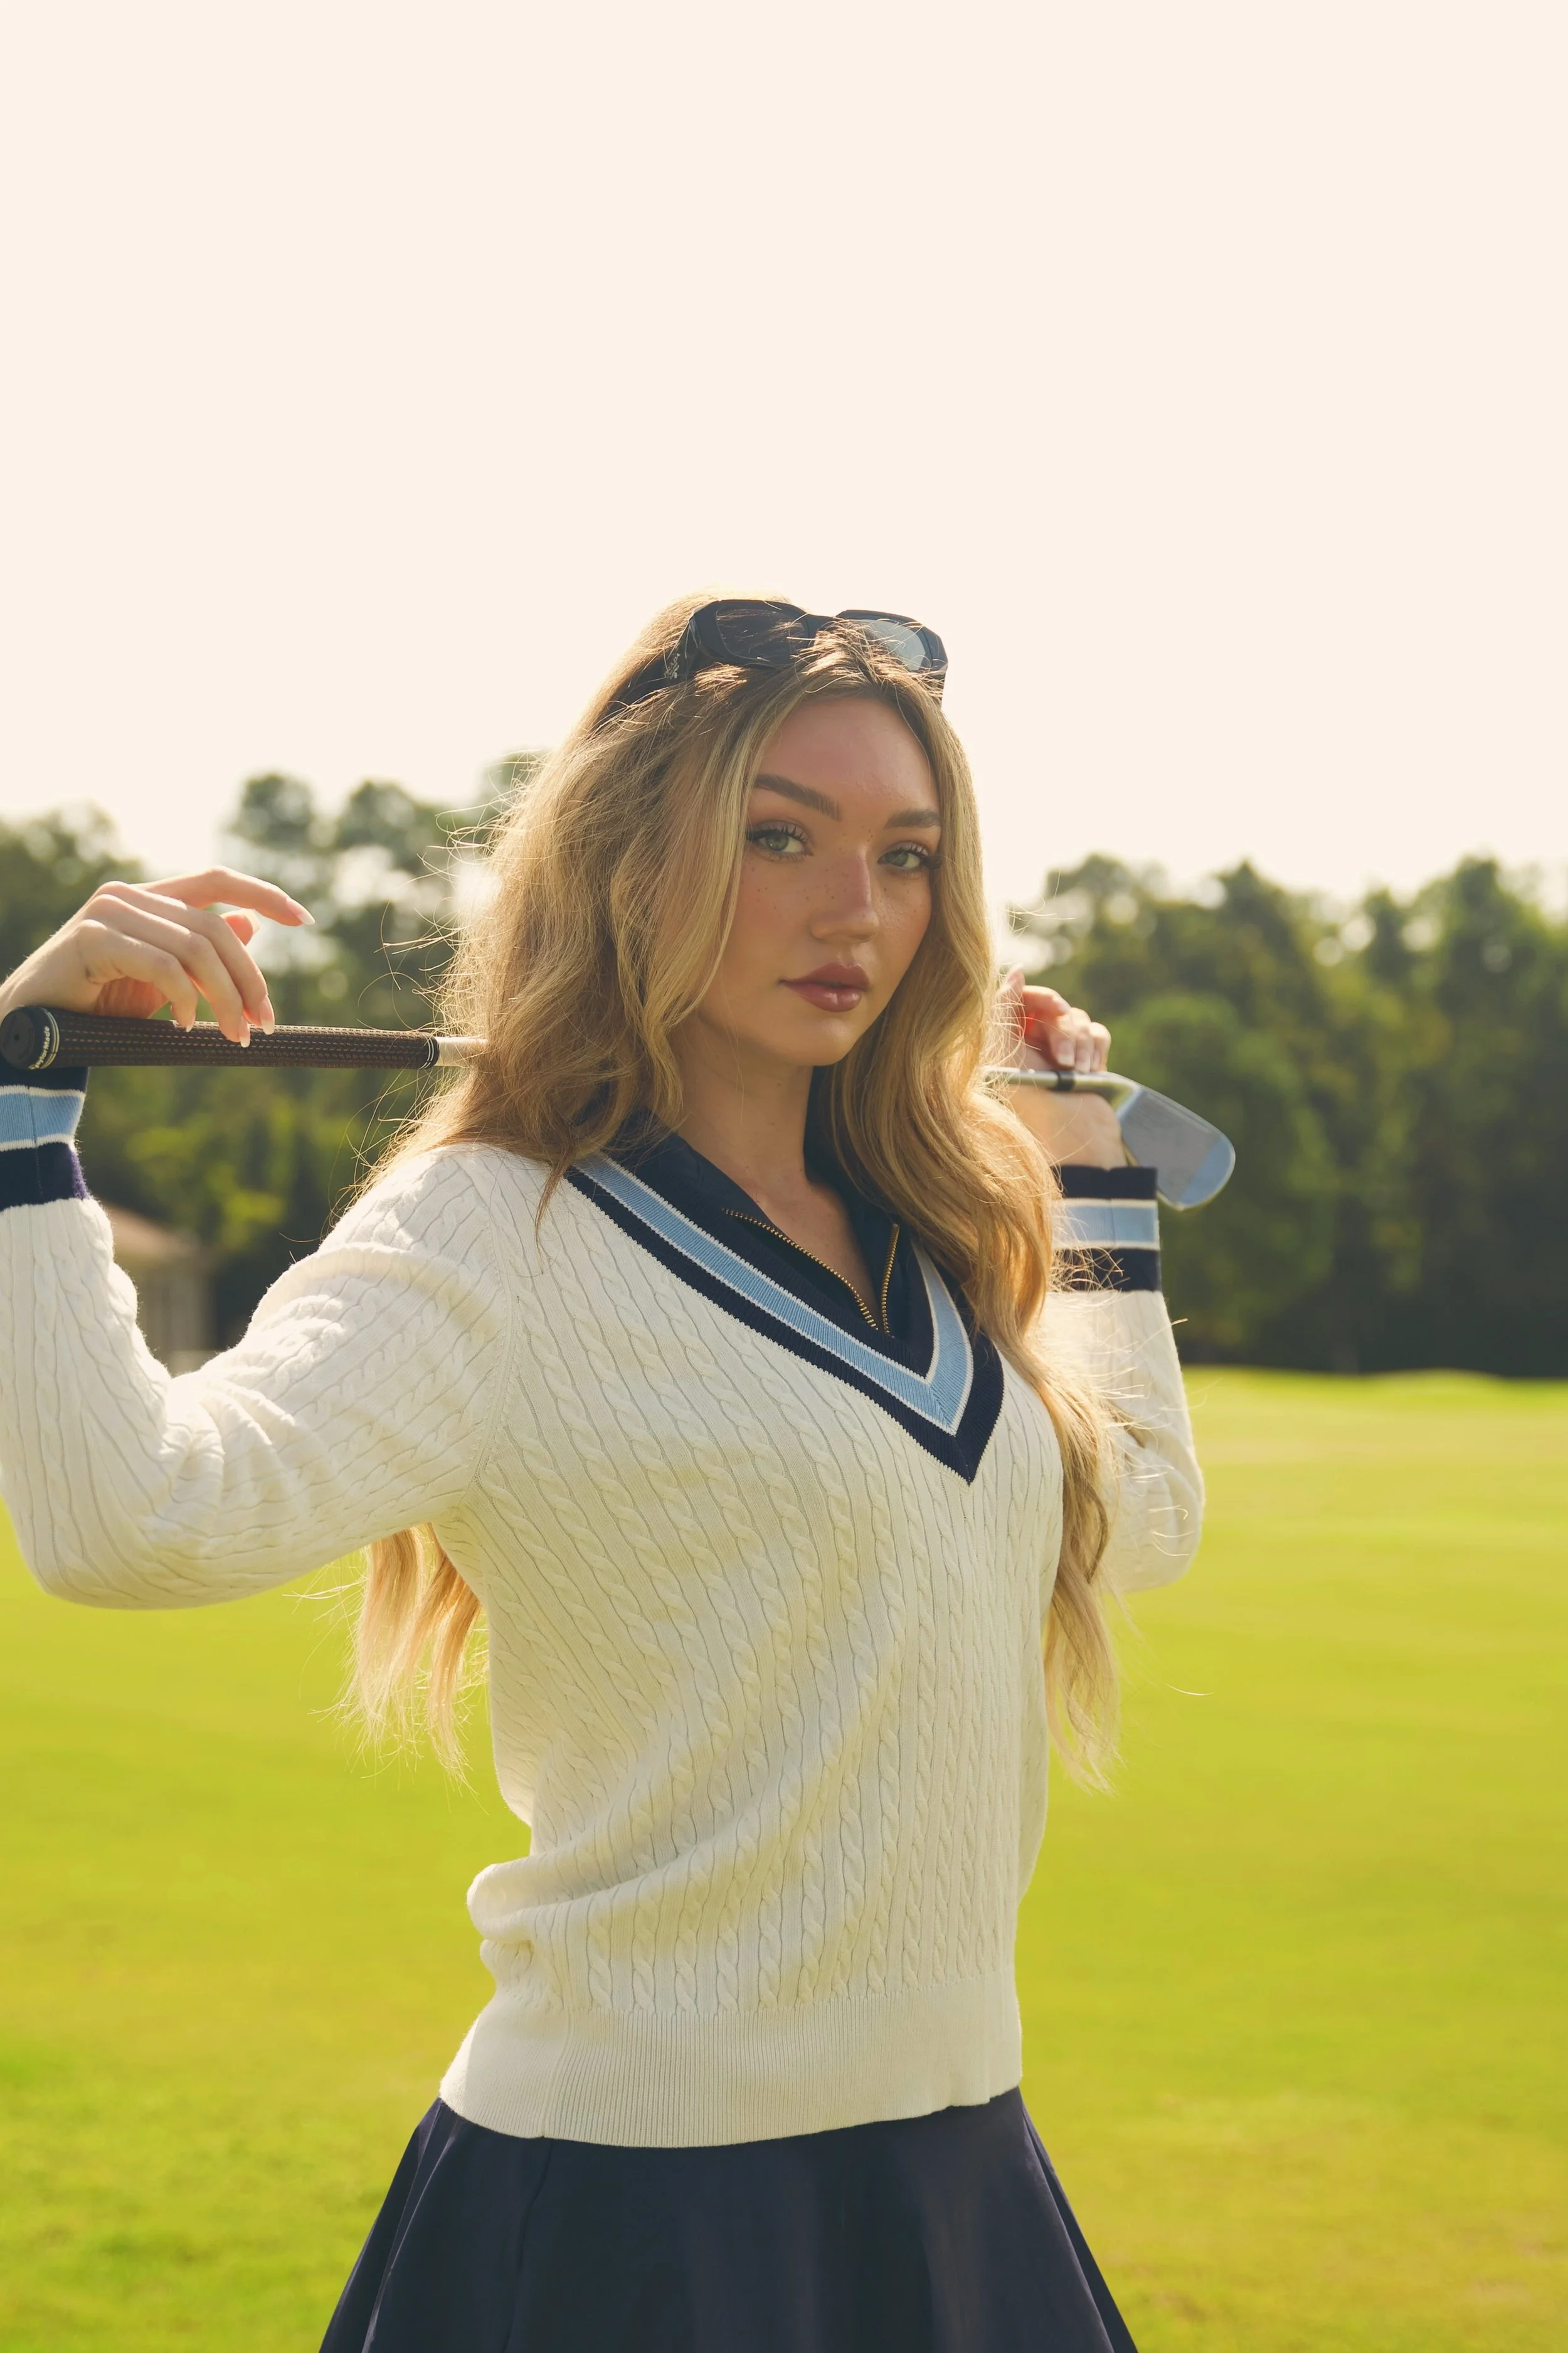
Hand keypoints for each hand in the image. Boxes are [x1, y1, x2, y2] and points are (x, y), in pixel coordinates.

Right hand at [0, 868, 312, 1046]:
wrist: (30, 1027)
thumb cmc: (94, 1005)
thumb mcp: (159, 980)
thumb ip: (198, 953)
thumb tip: (249, 926)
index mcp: (148, 899)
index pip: (216, 881)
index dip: (264, 894)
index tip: (306, 920)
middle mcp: (128, 896)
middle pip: (215, 926)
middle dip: (249, 979)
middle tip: (264, 1024)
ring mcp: (108, 913)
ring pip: (195, 948)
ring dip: (225, 998)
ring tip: (233, 1035)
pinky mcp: (92, 939)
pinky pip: (162, 965)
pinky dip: (183, 999)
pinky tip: (183, 1026)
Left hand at [992, 967, 1122, 1167]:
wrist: (1076, 1144)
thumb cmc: (1033, 1106)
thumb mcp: (1006, 1056)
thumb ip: (1003, 1008)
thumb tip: (1016, 971)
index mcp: (1003, 1043)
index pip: (1022, 998)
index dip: (1041, 999)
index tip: (1057, 1009)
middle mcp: (1029, 1045)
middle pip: (1052, 1006)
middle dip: (1063, 1029)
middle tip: (1064, 1060)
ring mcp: (1059, 1053)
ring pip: (1077, 1017)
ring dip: (1080, 1043)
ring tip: (1075, 1075)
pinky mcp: (1087, 1061)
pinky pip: (1097, 1031)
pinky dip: (1096, 1048)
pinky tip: (1091, 1073)